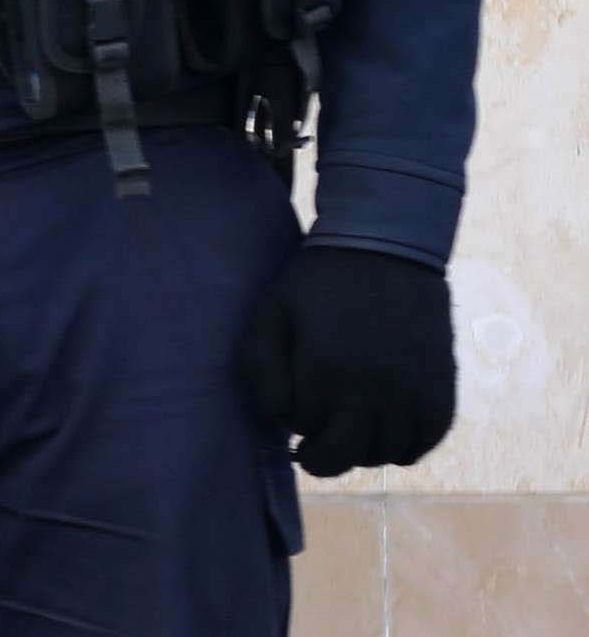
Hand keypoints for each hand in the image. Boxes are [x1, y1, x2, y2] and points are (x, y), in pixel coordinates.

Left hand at [239, 243, 456, 476]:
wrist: (387, 250)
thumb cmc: (319, 283)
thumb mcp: (272, 316)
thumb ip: (264, 373)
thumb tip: (279, 422)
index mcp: (327, 373)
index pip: (304, 431)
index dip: (296, 421)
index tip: (296, 407)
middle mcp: (374, 392)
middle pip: (343, 456)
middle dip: (322, 455)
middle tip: (315, 443)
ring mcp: (413, 396)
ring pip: (382, 456)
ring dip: (362, 448)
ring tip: (351, 422)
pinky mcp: (443, 392)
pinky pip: (423, 445)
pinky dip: (402, 446)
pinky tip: (385, 426)